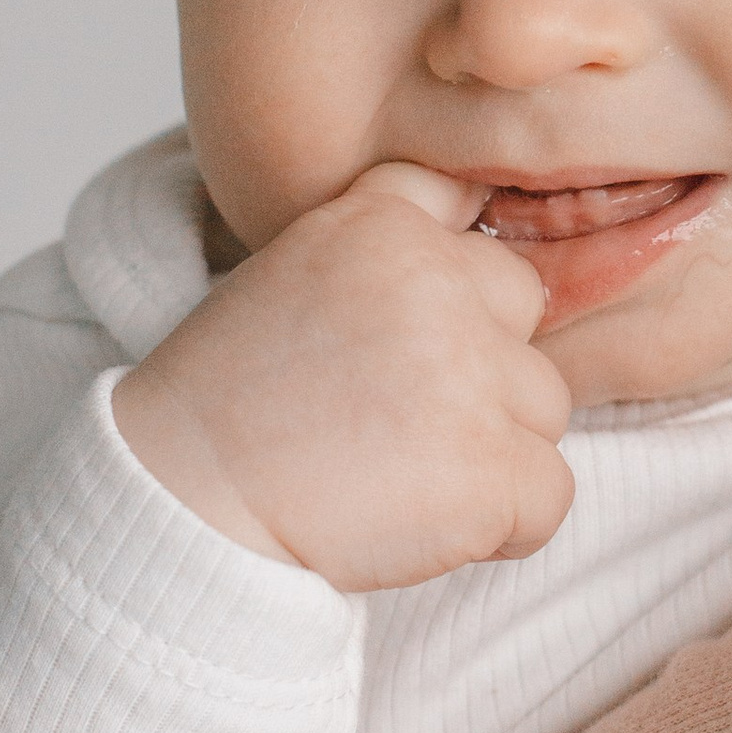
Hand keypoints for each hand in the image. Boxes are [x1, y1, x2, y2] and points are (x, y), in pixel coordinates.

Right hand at [111, 163, 574, 591]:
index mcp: (384, 223)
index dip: (450, 316)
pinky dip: (504, 528)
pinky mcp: (486, 469)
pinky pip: (551, 498)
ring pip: (544, 411)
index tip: (389, 363)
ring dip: (490, 453)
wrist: (180, 505)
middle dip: (480, 377)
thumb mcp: (302, 267)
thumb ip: (398, 231)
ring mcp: (466, 376)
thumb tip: (492, 204)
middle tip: (388, 425)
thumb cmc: (239, 397)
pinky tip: (420, 523)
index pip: (486, 252)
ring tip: (392, 474)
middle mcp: (435, 284)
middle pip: (525, 324)